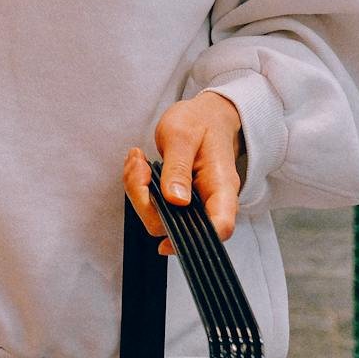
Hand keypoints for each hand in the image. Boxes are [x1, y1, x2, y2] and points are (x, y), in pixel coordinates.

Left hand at [123, 92, 243, 254]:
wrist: (206, 117)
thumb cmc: (200, 123)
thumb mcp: (183, 136)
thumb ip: (178, 168)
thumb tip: (176, 201)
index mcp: (221, 188)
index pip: (219, 227)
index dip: (193, 240)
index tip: (163, 240)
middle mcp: (209, 202)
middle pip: (177, 227)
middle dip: (145, 200)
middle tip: (139, 165)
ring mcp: (193, 204)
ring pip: (158, 217)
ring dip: (137, 190)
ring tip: (138, 159)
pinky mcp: (177, 200)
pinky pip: (152, 204)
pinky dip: (138, 185)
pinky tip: (139, 163)